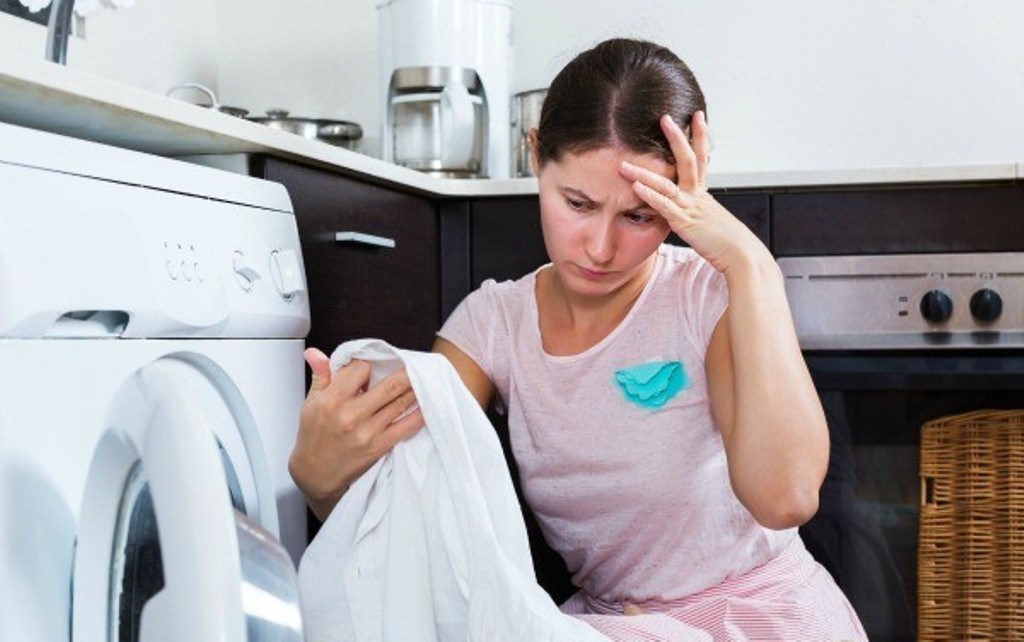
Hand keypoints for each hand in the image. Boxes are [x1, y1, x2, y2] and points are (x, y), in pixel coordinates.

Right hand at [288, 347, 423, 520]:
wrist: (315, 473)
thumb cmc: (313, 436)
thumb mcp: (310, 403)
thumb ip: (320, 376)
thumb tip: (315, 353)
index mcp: (332, 400)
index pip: (360, 370)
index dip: (368, 365)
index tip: (370, 368)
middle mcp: (351, 415)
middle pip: (388, 386)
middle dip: (406, 372)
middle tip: (417, 365)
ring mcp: (367, 432)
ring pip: (399, 403)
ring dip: (415, 389)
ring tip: (425, 379)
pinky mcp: (379, 446)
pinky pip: (406, 427)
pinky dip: (419, 415)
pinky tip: (427, 405)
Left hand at [619, 111, 768, 274]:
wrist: (743, 256)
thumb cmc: (728, 244)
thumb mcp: (712, 223)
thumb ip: (699, 214)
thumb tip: (692, 213)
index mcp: (705, 194)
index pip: (703, 158)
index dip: (700, 136)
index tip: (697, 115)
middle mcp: (698, 196)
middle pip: (689, 159)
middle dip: (677, 137)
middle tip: (666, 118)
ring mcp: (691, 207)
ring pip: (667, 183)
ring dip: (644, 172)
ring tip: (624, 164)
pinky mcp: (684, 223)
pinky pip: (665, 206)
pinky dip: (650, 195)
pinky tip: (636, 186)